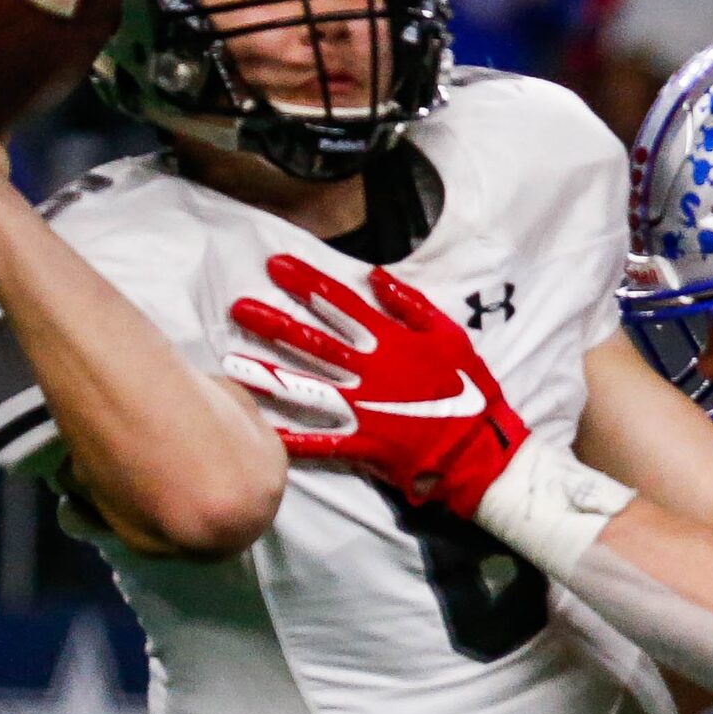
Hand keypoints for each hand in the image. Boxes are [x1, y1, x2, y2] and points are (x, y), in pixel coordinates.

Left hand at [222, 257, 529, 515]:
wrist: (480, 448)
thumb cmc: (469, 388)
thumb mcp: (449, 334)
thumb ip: (410, 304)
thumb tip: (375, 276)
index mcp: (390, 342)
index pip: (340, 304)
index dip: (307, 282)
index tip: (275, 265)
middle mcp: (370, 371)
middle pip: (314, 342)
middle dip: (274, 323)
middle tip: (238, 307)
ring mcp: (364, 408)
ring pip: (308, 389)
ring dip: (269, 376)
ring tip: (232, 364)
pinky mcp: (364, 443)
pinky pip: (323, 443)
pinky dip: (295, 442)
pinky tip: (263, 436)